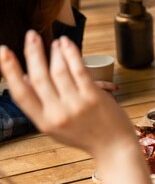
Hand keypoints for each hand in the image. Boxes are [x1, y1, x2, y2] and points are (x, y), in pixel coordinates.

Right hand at [0, 31, 135, 157]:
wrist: (114, 147)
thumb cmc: (86, 135)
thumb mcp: (56, 128)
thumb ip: (41, 106)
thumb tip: (25, 78)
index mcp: (44, 122)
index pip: (20, 93)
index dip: (9, 71)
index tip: (3, 52)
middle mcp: (57, 114)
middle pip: (39, 77)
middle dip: (33, 53)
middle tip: (30, 35)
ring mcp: (76, 105)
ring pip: (59, 71)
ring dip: (55, 52)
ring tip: (54, 41)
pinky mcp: (93, 97)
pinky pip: (79, 70)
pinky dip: (71, 54)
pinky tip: (67, 44)